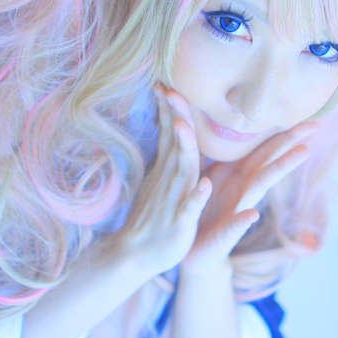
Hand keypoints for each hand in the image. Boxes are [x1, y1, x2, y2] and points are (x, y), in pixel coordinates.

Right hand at [104, 83, 211, 278]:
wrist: (133, 255)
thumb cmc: (151, 216)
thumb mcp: (160, 181)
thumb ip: (168, 153)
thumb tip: (172, 124)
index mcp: (168, 170)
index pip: (170, 133)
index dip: (169, 109)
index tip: (164, 83)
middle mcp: (170, 181)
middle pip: (176, 143)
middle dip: (176, 117)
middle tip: (169, 90)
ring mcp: (174, 200)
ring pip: (182, 171)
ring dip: (182, 149)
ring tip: (182, 126)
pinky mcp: (180, 224)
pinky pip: (189, 208)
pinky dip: (196, 197)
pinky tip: (205, 186)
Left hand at [158, 83, 318, 275]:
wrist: (194, 250)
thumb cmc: (204, 208)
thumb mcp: (210, 174)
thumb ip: (222, 153)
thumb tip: (227, 124)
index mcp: (239, 173)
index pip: (266, 147)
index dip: (284, 130)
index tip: (308, 113)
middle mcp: (244, 189)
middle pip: (271, 159)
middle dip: (292, 141)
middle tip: (316, 124)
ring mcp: (239, 210)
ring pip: (261, 186)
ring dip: (281, 168)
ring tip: (302, 153)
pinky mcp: (225, 235)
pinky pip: (234, 226)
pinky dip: (242, 220)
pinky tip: (251, 214)